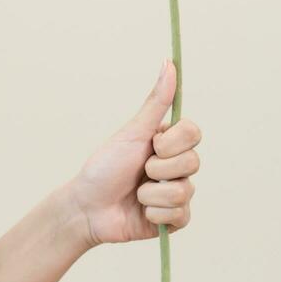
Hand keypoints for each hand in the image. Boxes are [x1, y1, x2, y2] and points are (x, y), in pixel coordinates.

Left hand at [66, 60, 202, 246]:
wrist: (86, 207)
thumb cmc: (104, 167)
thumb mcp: (132, 133)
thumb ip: (156, 102)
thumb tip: (169, 62)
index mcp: (168, 144)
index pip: (194, 134)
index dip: (173, 142)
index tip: (152, 145)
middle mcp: (177, 167)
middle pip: (193, 162)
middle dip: (158, 168)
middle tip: (138, 171)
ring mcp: (178, 193)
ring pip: (184, 190)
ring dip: (151, 193)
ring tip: (135, 194)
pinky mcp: (174, 219)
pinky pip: (179, 213)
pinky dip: (154, 212)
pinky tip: (141, 211)